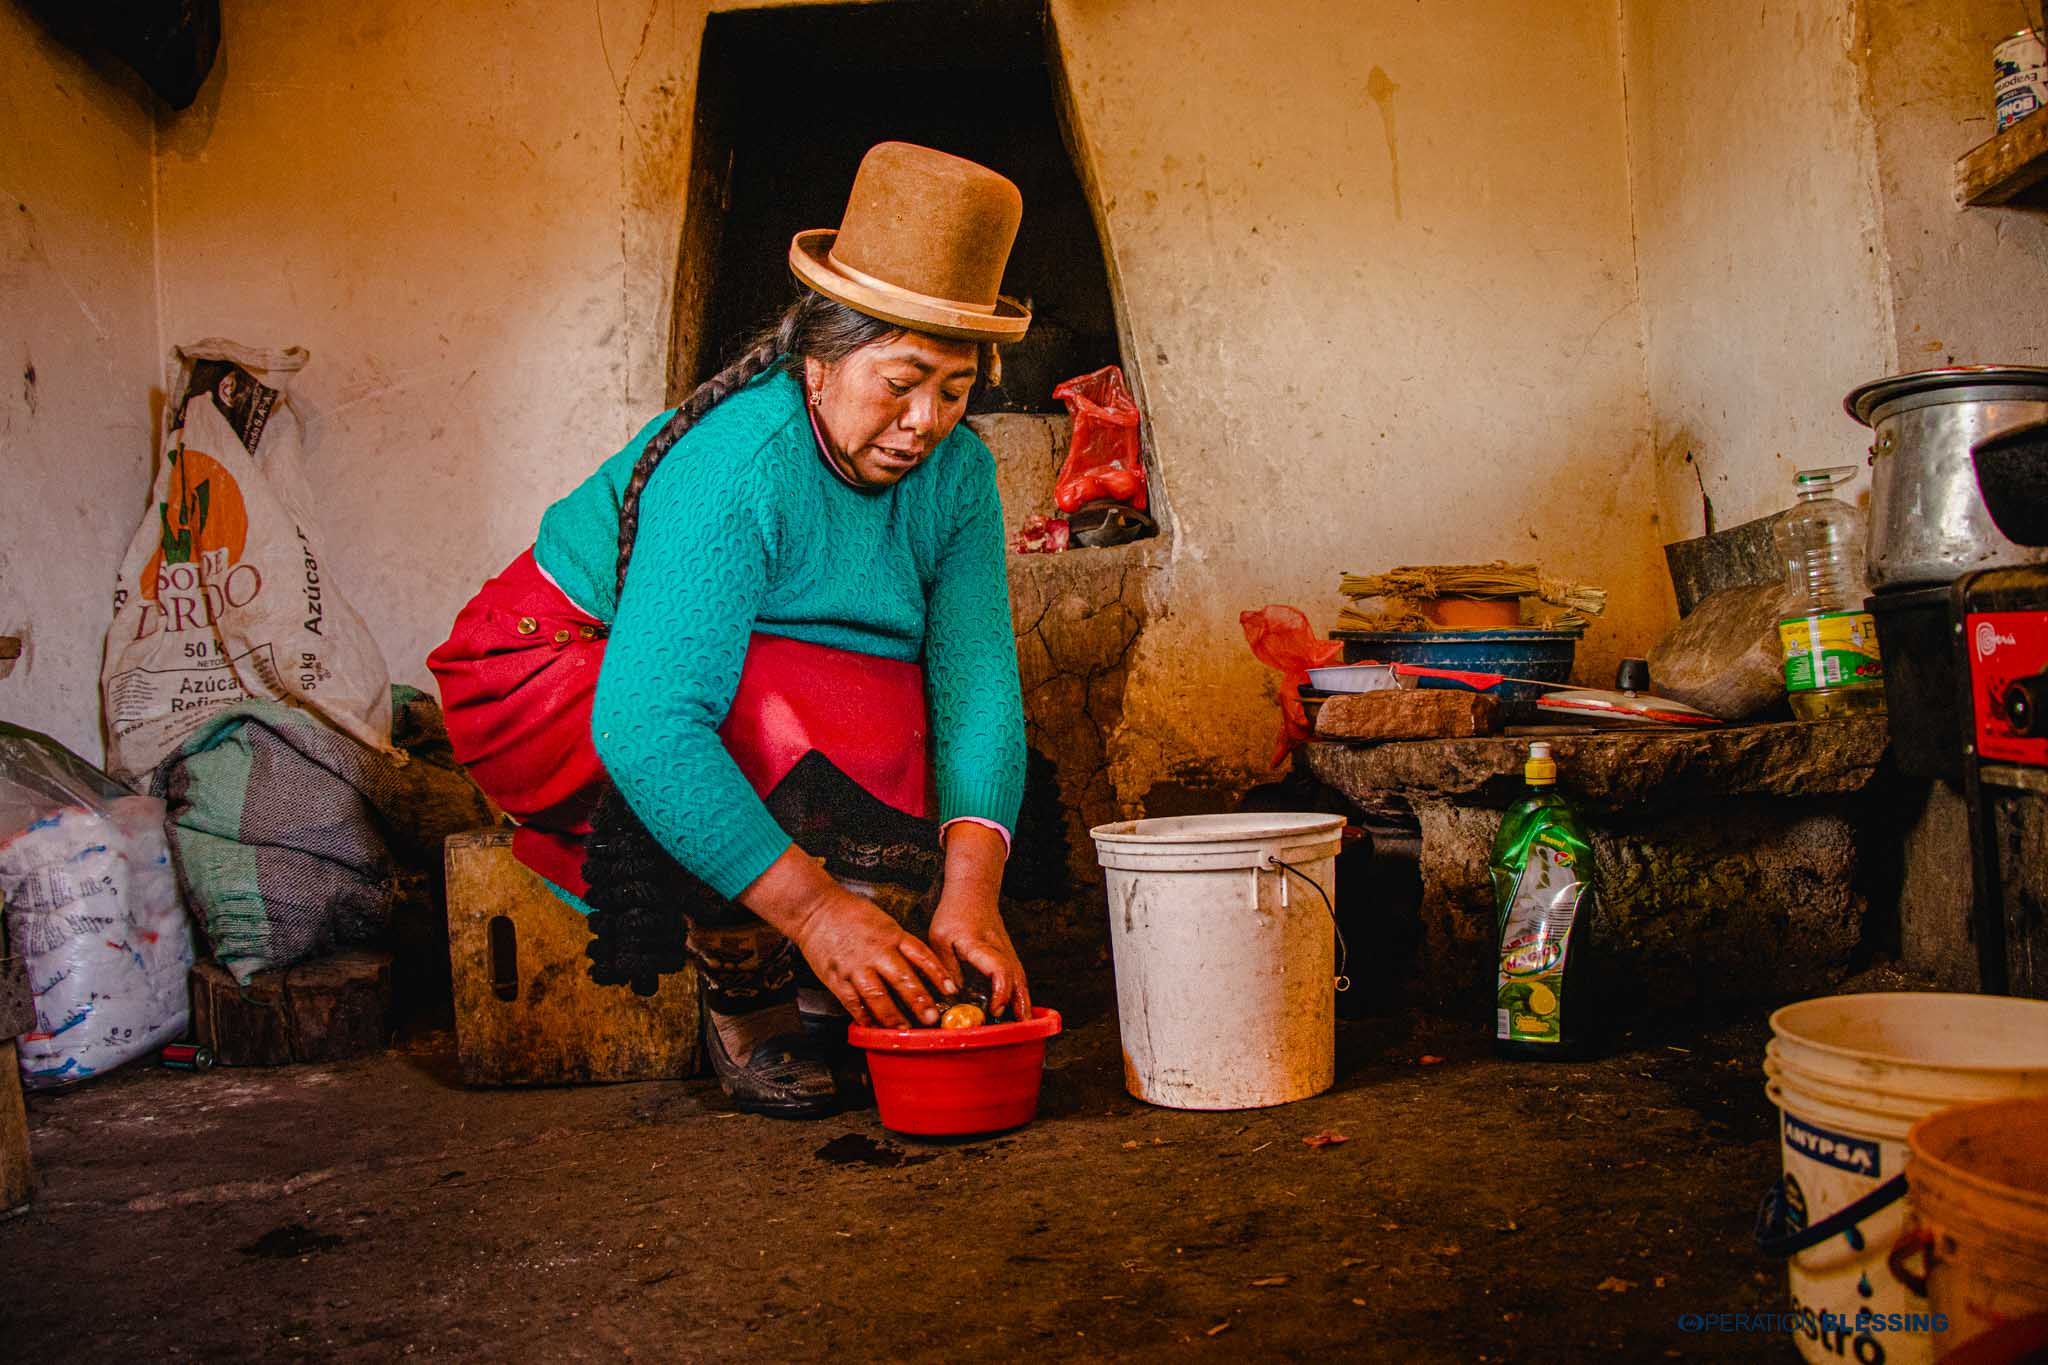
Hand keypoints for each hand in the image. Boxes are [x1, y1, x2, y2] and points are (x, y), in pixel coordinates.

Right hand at [790, 885, 953, 1028]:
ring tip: (904, 1029)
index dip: (938, 974)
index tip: (951, 990)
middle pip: (902, 977)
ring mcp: (855, 966)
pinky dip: (864, 1017)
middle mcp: (876, 951)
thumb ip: (901, 944)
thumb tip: (923, 968)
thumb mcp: (884, 922)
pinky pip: (853, 1002)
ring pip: (877, 995)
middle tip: (931, 1018)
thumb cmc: (852, 914)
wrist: (815, 908)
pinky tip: (873, 1027)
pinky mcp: (836, 978)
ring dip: (892, 1015)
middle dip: (919, 1000)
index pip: (921, 956)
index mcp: (892, 936)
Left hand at [927, 895, 1031, 1022]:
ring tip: (1025, 1025)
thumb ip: (947, 967)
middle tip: (1017, 1027)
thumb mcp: (940, 938)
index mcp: (980, 944)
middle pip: (1016, 977)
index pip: (999, 968)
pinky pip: (1018, 976)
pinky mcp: (1008, 954)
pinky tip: (1021, 1010)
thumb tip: (954, 997)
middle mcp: (1000, 949)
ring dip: (1024, 1001)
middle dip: (1018, 1003)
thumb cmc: (954, 914)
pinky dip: (1021, 993)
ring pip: (1020, 978)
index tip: (996, 1008)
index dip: (1000, 991)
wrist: (974, 891)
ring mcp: (1008, 951)